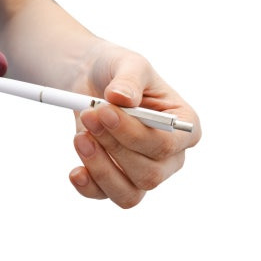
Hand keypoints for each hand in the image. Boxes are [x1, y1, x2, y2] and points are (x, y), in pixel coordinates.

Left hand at [68, 44, 201, 207]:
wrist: (91, 80)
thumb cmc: (119, 71)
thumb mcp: (128, 64)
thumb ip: (129, 79)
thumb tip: (121, 98)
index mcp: (185, 127)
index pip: (168, 144)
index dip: (135, 133)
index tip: (104, 111)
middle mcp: (170, 156)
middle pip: (149, 173)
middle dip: (113, 146)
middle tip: (88, 115)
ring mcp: (146, 172)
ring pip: (130, 193)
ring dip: (100, 168)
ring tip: (80, 137)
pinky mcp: (119, 181)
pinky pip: (106, 196)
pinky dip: (89, 186)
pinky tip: (76, 170)